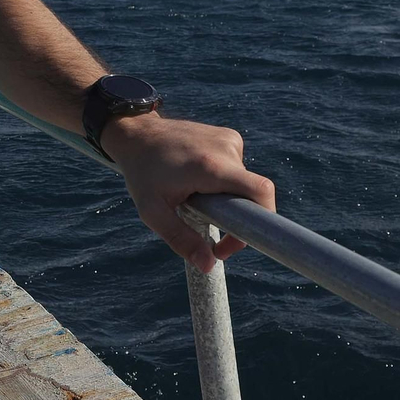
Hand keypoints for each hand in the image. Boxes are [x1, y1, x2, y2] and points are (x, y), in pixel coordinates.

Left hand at [102, 113, 276, 273]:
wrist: (137, 134)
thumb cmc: (142, 174)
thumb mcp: (153, 212)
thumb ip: (181, 239)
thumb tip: (208, 265)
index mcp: (211, 166)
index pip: (261, 192)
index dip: (263, 220)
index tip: (241, 238)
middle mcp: (226, 148)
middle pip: (251, 194)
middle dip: (236, 216)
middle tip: (207, 223)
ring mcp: (229, 138)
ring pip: (243, 183)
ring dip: (226, 197)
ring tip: (194, 193)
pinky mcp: (229, 135)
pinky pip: (237, 169)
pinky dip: (224, 181)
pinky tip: (197, 177)